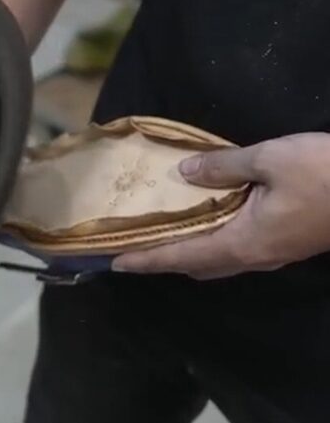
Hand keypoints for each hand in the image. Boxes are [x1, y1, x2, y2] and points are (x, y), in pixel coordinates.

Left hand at [112, 133, 329, 279]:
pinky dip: (211, 241)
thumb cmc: (327, 173)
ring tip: (160, 237)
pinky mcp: (288, 242)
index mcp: (243, 242)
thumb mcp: (270, 159)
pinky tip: (205, 222)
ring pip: (219, 259)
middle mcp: (254, 256)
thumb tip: (184, 173)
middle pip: (196, 264)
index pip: (180, 256)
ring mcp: (274, 252)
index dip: (146, 260)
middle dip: (162, 260)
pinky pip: (237, 248)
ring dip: (187, 252)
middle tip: (131, 249)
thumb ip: (223, 166)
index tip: (114, 264)